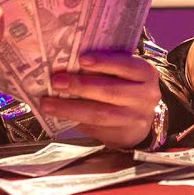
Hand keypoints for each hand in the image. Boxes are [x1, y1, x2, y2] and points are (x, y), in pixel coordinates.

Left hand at [39, 52, 160, 147]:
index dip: (105, 62)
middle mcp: (144, 96)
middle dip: (81, 86)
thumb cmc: (126, 87)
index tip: (81, 59)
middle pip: (111, 91)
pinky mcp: (122, 135)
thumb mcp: (124, 73)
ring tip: (48, 103)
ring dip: (70, 108)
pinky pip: (95, 128)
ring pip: (100, 114)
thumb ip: (105, 67)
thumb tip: (68, 63)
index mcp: (146, 74)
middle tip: (56, 81)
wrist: (140, 119)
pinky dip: (74, 121)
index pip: (127, 65)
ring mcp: (135, 118)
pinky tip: (58, 116)